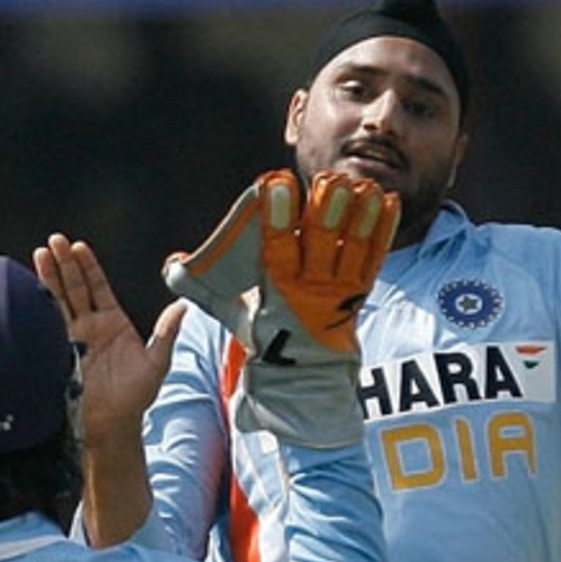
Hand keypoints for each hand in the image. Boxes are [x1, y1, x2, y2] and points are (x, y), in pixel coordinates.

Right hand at [33, 234, 185, 446]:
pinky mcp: (59, 352)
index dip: (89, 267)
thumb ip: (167, 333)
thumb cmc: (136, 398)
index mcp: (112, 322)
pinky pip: (48, 324)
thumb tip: (184, 306)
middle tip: (56, 240)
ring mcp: (72, 338)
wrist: (112, 425)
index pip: (98, 286)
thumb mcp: (157, 363)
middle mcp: (90, 326)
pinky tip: (30, 286)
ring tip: (41, 252)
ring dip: (49, 277)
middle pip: (75, 287)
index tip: (79, 248)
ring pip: (58, 300)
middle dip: (65, 263)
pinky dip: (39, 305)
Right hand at [163, 169, 398, 446]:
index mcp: (276, 288)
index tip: (277, 184)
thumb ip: (200, 288)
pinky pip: (374, 260)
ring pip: (352, 250)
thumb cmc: (263, 337)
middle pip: (322, 245)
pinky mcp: (358, 293)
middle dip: (327, 212)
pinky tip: (388, 201)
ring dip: (360, 217)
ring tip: (366, 185)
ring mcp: (337, 292)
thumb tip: (172, 266)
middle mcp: (309, 289)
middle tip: (332, 181)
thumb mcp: (231, 316)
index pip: (277, 247)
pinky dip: (382, 232)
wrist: (301, 380)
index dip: (278, 217)